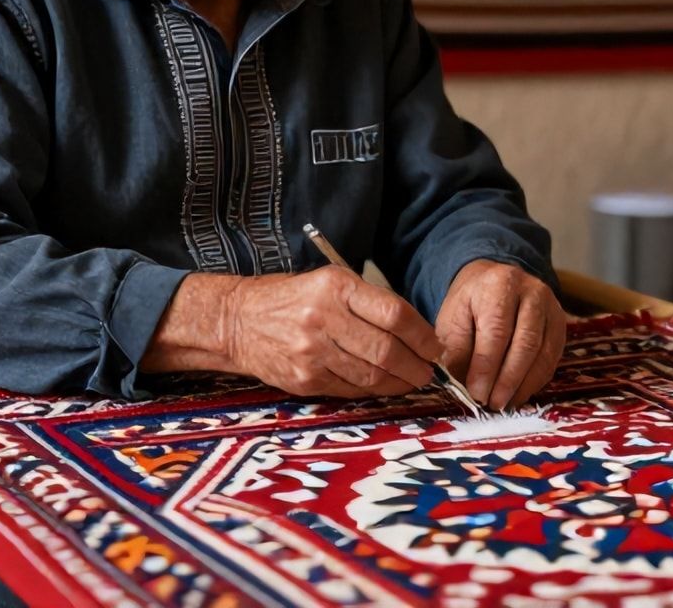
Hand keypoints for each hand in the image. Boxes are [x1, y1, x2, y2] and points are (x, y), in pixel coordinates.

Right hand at [223, 266, 442, 397]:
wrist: (238, 321)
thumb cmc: (292, 298)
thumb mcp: (330, 282)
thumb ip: (369, 302)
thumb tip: (416, 331)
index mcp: (336, 287)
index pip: (394, 314)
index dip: (422, 335)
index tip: (434, 346)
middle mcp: (323, 318)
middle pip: (386, 350)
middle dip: (416, 366)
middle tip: (428, 371)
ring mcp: (312, 352)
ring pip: (371, 375)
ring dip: (399, 382)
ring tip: (411, 381)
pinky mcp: (303, 379)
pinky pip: (350, 389)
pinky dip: (373, 391)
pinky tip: (383, 386)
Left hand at [436, 260, 565, 409]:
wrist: (494, 282)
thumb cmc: (470, 305)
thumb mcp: (453, 320)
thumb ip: (457, 350)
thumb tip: (461, 386)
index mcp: (499, 284)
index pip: (497, 330)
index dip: (487, 366)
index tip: (476, 393)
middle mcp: (532, 292)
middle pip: (526, 342)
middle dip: (508, 380)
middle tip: (492, 404)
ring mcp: (551, 307)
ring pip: (543, 353)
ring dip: (523, 385)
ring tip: (504, 404)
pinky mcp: (560, 324)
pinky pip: (552, 358)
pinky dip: (535, 381)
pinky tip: (518, 395)